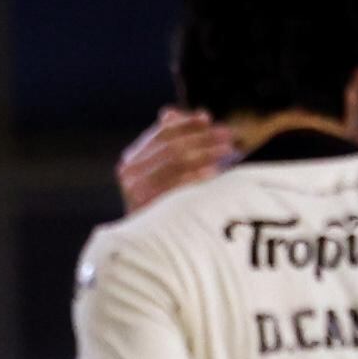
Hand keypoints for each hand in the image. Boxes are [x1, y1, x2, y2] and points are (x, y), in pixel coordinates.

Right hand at [118, 107, 234, 212]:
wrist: (147, 247)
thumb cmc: (161, 205)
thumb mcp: (161, 172)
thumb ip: (166, 142)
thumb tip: (169, 111)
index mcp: (131, 160)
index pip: (161, 133)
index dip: (186, 123)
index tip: (208, 118)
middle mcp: (129, 173)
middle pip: (172, 146)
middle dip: (203, 137)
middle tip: (228, 134)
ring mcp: (135, 190)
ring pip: (176, 161)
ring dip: (206, 152)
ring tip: (228, 149)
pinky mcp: (147, 207)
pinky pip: (177, 185)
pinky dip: (197, 176)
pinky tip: (215, 172)